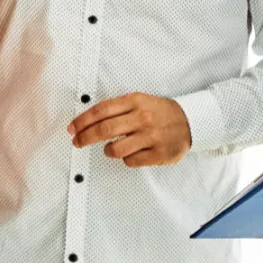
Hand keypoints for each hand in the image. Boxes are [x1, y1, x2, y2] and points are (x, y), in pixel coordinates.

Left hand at [68, 93, 192, 166]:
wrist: (190, 121)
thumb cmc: (158, 112)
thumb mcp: (139, 101)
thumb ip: (116, 108)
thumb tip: (87, 119)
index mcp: (135, 102)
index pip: (101, 110)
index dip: (82, 121)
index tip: (72, 129)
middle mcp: (142, 118)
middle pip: (104, 130)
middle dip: (85, 137)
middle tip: (77, 142)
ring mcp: (150, 136)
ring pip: (115, 149)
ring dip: (107, 150)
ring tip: (110, 148)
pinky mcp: (158, 154)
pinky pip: (130, 161)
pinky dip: (126, 158)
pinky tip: (131, 152)